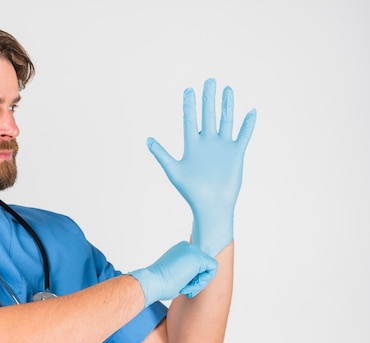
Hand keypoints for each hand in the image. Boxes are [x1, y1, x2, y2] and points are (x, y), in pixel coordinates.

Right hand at [129, 241, 217, 305]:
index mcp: (180, 250)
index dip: (193, 277)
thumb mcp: (175, 273)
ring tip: (185, 287)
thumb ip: (186, 271)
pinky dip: (204, 280)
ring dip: (199, 282)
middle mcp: (186, 246)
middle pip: (205, 265)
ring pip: (209, 267)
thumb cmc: (159, 283)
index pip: (197, 263)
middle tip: (185, 288)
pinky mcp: (198, 257)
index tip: (182, 285)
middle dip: (197, 280)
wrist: (152, 282)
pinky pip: (213, 268)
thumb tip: (195, 277)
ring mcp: (192, 250)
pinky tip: (190, 285)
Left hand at [147, 78, 256, 255]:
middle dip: (208, 98)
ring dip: (227, 105)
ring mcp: (222, 147)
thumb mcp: (173, 170)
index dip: (189, 104)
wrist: (211, 205)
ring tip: (227, 89)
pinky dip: (247, 124)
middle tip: (209, 80)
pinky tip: (251, 111)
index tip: (188, 89)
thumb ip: (162, 154)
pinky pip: (243, 136)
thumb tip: (148, 139)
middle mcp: (207, 143)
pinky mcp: (235, 154)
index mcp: (192, 145)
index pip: (190, 119)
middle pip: (208, 115)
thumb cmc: (190, 191)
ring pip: (226, 121)